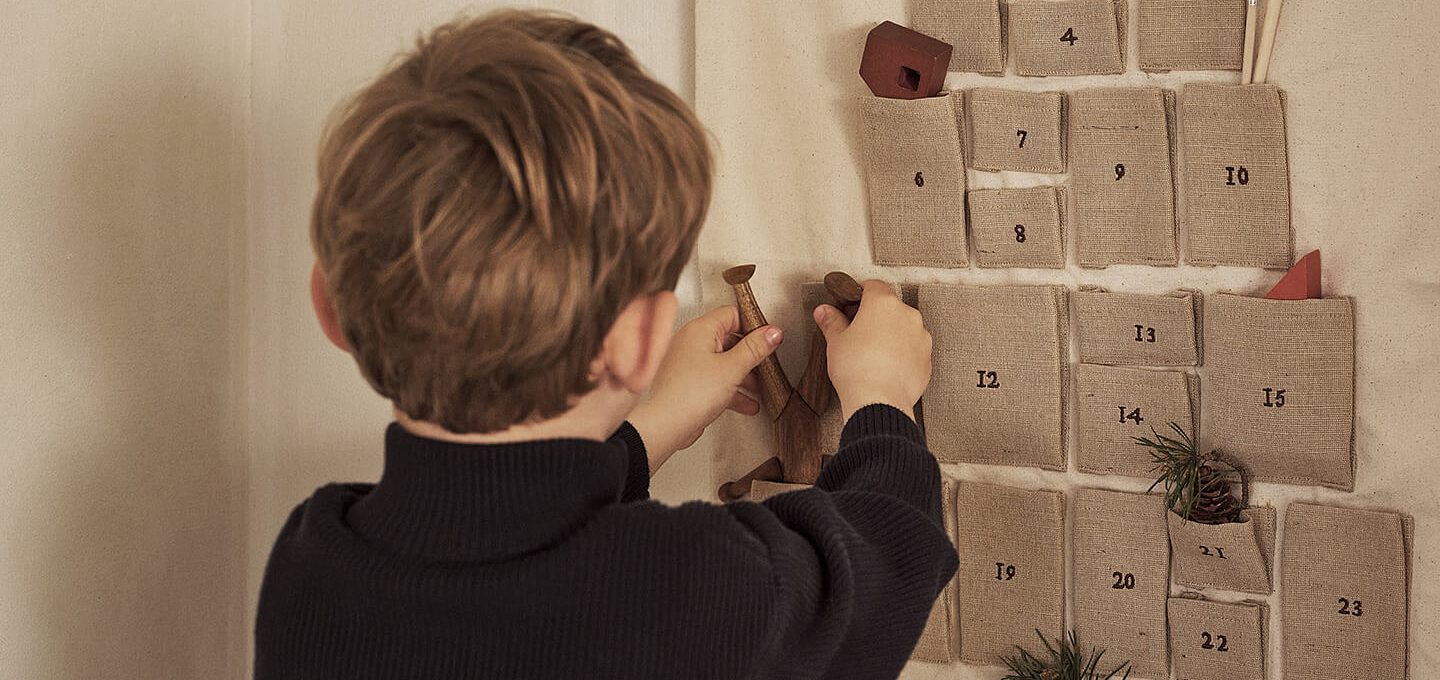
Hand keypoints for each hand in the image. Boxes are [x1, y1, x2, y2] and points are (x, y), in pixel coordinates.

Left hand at [628, 306, 782, 471]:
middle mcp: (690, 342)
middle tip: (766, 363)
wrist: (666, 425)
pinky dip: (732, 390)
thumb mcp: (733, 368)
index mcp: (699, 329)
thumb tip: (772, 333)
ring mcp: (688, 363)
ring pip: (723, 362)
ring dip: (744, 375)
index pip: (732, 315)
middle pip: (729, 340)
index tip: (769, 338)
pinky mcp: (688, 383)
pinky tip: (748, 404)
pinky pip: (715, 380)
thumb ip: (755, 348)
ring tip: (760, 388)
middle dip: (750, 355)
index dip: (753, 326)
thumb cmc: (690, 394)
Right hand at [814, 280, 930, 421]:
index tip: (851, 307)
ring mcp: (920, 337)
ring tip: (872, 354)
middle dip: (875, 317)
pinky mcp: (927, 359)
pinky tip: (886, 368)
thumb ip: (832, 322)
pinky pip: (913, 350)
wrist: (878, 402)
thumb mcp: (836, 342)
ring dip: (891, 335)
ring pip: (904, 328)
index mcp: (883, 303)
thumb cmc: (856, 369)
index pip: (873, 286)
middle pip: (890, 307)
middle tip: (858, 334)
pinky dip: (902, 355)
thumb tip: (824, 312)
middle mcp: (907, 315)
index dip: (860, 295)